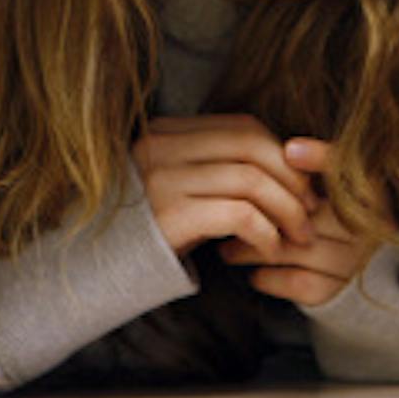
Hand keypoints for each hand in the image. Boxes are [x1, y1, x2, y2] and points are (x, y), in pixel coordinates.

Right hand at [132, 114, 319, 256]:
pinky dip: (266, 233)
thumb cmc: (141, 234)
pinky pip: (238, 214)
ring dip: (288, 210)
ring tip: (299, 236)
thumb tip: (279, 167)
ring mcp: (163, 179)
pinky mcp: (169, 216)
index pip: (242, 127)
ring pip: (251, 180)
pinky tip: (270, 250)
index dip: (281, 153)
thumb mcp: (170, 186)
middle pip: (252, 146)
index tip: (302, 184)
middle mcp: (162, 148)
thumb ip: (209, 168)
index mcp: (165, 133)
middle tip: (312, 211)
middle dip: (292, 179)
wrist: (86, 270)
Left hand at [216, 137, 390, 306]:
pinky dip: (271, 278)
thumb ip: (304, 163)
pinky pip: (301, 283)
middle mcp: (372, 224)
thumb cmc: (312, 204)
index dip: (320, 157)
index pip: (349, 170)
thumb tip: (290, 150)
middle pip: (312, 213)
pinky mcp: (339, 288)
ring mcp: (356, 258)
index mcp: (368, 188)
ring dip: (256, 249)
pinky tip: (253, 272)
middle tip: (229, 209)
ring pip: (300, 249)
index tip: (289, 150)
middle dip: (264, 213)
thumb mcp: (313, 177)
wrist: (329, 253)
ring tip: (226, 248)